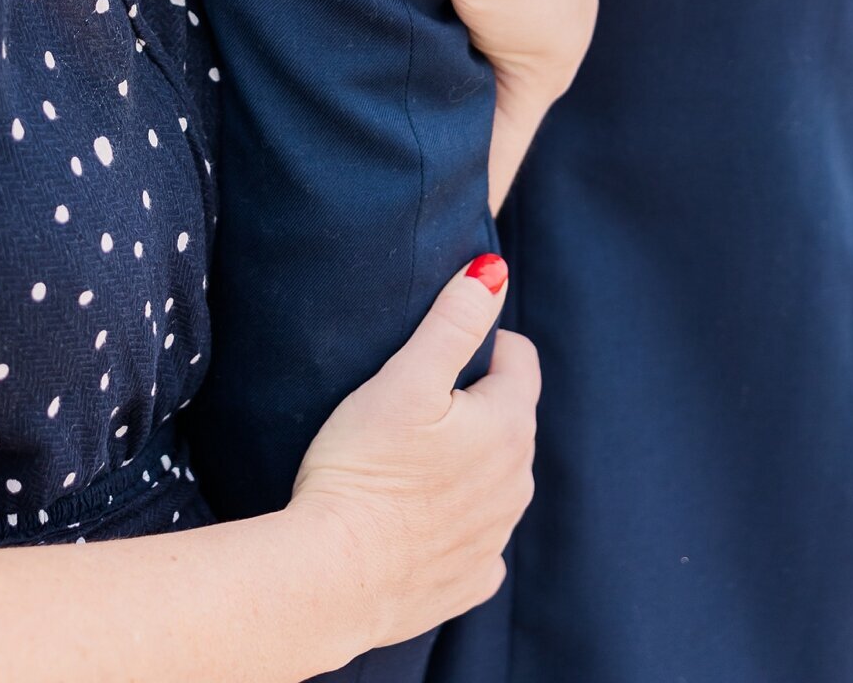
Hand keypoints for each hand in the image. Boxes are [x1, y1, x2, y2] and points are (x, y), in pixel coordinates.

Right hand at [290, 257, 539, 653]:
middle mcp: (515, 485)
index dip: (481, 343)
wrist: (332, 578)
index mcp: (507, 428)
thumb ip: (452, 321)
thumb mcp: (405, 378)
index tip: (438, 350)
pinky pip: (477, 540)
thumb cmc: (362, 467)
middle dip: (475, 401)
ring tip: (410, 457)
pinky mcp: (469, 582)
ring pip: (495, 478)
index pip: (520, 360)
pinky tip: (418, 519)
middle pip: (509, 419)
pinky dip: (456, 523)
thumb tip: (492, 271)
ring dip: (467, 461)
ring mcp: (494, 538)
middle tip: (415, 400)